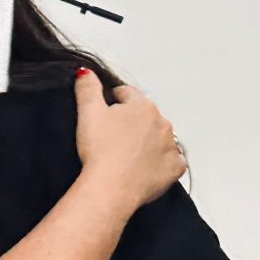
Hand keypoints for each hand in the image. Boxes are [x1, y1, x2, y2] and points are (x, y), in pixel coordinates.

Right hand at [74, 68, 185, 209]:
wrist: (111, 187)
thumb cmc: (100, 150)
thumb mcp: (87, 112)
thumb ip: (88, 88)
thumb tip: (86, 72)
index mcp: (142, 106)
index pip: (127, 94)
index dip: (113, 101)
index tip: (104, 112)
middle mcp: (162, 123)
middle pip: (145, 115)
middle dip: (132, 121)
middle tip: (112, 135)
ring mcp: (171, 147)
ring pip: (159, 136)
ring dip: (147, 140)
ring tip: (126, 152)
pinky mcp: (174, 169)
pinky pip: (172, 160)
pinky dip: (161, 161)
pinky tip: (145, 166)